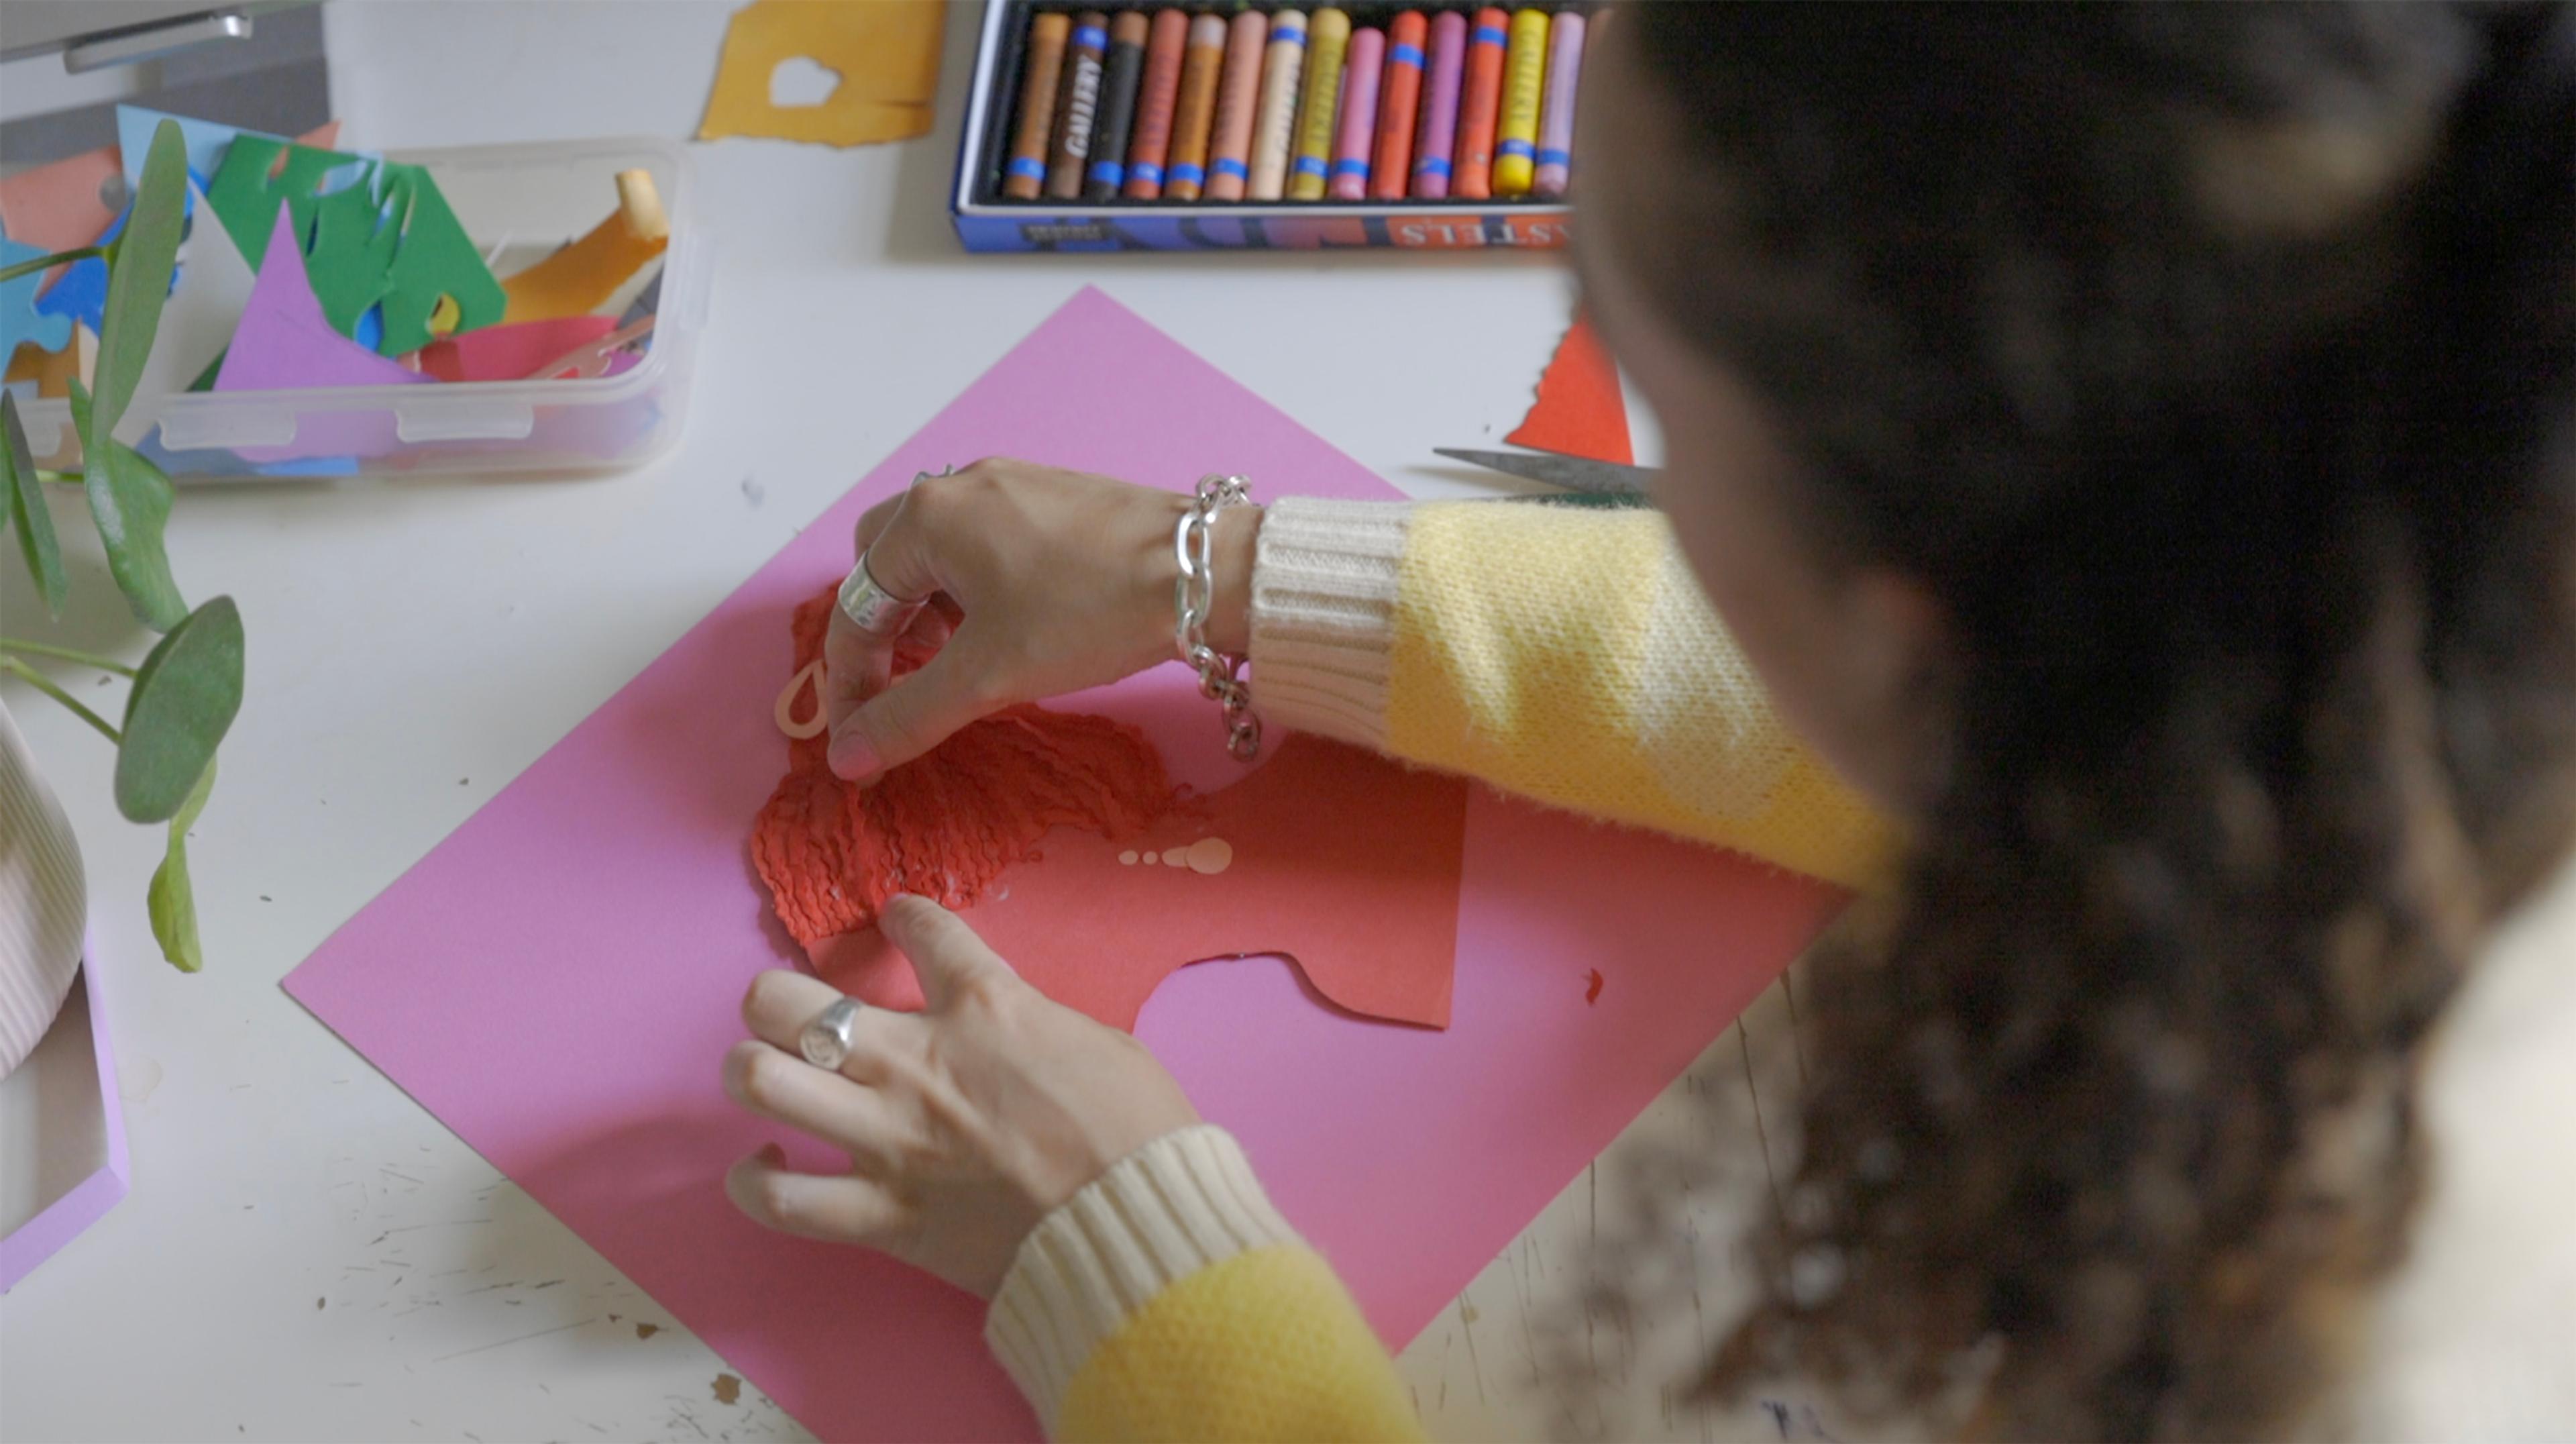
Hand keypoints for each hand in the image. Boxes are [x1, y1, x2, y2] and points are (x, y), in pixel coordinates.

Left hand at [722, 895, 1199, 1297]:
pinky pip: (783, 1200)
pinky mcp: (882, 1215)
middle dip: (774, 999)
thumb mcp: (1098, 1042)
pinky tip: (761, 1164)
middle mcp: (915, 1061)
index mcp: (983, 1006)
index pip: (924, 930)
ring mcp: (888, 1139)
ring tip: (761, 1074)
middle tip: (790, 1013)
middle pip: (788, 1003)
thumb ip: (1034, 1025)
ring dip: (750, 1072)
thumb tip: (1013, 1033)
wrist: (1133, 1225)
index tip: (899, 919)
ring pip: (764, 1081)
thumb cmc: (1138, 1130)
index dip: (906, 916)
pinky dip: (757, 1182)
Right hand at [823, 459, 1260, 782]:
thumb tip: (846, 758)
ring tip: (964, 661)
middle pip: (886, 563)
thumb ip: (909, 716)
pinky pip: (987, 545)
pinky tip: (1015, 628)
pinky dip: (977, 591)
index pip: (857, 605)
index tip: (858, 737)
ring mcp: (1012, 486)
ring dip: (933, 612)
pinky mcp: (1054, 499)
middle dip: (886, 629)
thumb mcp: (988, 674)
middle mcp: (961, 487)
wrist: (1206, 572)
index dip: (850, 681)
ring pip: (940, 554)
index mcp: (927, 517)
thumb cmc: (1089, 612)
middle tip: (908, 680)